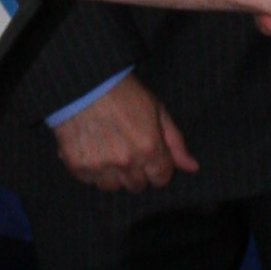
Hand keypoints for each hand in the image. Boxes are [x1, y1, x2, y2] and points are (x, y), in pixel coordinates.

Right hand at [53, 76, 199, 193]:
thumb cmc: (125, 92)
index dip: (157, 167)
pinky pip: (89, 180)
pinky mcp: (77, 166)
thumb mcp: (157, 111)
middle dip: (136, 172)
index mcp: (149, 149)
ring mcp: (100, 166)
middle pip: (137, 186)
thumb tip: (193, 168)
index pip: (161, 179)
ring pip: (112, 187)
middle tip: (128, 150)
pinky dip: (91, 170)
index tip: (149, 155)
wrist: (84, 82)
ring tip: (108, 151)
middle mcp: (126, 162)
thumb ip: (175, 143)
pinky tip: (92, 149)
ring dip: (113, 174)